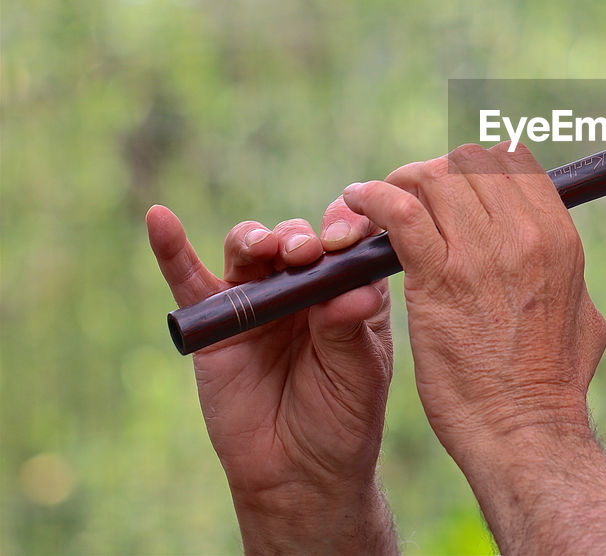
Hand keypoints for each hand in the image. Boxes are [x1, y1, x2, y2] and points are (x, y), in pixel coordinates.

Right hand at [147, 201, 395, 553]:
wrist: (299, 473)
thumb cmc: (343, 418)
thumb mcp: (358, 374)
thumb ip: (348, 328)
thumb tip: (352, 291)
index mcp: (349, 288)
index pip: (350, 242)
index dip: (348, 230)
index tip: (345, 239)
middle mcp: (305, 285)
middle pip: (297, 238)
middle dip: (300, 237)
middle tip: (306, 253)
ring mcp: (258, 300)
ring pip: (251, 249)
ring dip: (257, 239)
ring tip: (267, 248)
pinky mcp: (215, 324)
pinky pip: (189, 280)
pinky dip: (171, 249)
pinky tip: (158, 220)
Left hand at [344, 145, 605, 554]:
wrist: (526, 432)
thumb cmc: (553, 388)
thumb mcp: (586, 319)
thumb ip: (570, 280)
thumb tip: (560, 266)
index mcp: (558, 237)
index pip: (513, 162)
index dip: (473, 167)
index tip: (450, 187)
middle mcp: (524, 234)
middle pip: (468, 163)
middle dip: (433, 173)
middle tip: (408, 197)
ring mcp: (481, 253)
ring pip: (431, 178)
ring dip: (398, 183)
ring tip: (375, 205)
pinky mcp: (438, 277)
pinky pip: (398, 211)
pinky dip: (372, 199)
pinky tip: (357, 206)